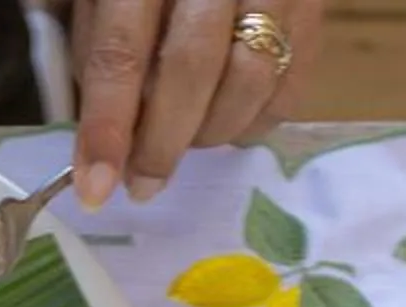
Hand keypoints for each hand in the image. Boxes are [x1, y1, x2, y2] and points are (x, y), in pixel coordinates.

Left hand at [70, 0, 321, 205]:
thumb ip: (98, 49)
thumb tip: (101, 137)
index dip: (107, 127)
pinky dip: (254, 122)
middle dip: (163, 142)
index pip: (121, 51)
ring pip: (249, 79)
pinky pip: (288, 86)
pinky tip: (227, 122)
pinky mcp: (311, 9)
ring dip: (211, 133)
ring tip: (186, 141)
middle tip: (143, 185)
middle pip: (191, 68)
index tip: (94, 189)